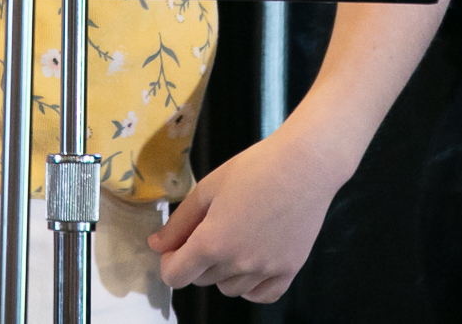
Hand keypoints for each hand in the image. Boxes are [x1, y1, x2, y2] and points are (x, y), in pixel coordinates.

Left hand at [148, 128, 354, 302]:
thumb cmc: (254, 168)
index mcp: (212, 242)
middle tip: (208, 229)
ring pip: (229, 288)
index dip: (168, 262)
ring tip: (233, 239)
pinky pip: (261, 295)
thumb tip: (156, 246)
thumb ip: (179, 222)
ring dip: (222, 272)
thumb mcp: (208, 189)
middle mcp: (238, 263)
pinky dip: (251, 286)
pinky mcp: (289, 270)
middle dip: (196, 260)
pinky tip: (251, 264)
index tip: (175, 247)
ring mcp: (265, 270)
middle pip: (202, 280)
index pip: (176, 276)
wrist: (304, 166)